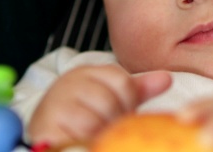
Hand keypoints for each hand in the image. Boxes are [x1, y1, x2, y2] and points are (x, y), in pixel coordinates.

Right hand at [28, 65, 170, 145]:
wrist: (46, 137)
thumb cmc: (82, 119)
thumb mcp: (112, 100)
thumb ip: (137, 90)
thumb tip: (166, 78)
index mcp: (88, 72)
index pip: (122, 81)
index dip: (128, 102)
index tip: (120, 114)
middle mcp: (70, 82)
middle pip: (111, 100)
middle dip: (115, 121)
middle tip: (106, 129)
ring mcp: (57, 102)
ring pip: (97, 118)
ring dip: (101, 133)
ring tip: (95, 135)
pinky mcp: (47, 123)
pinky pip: (82, 132)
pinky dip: (89, 140)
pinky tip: (85, 141)